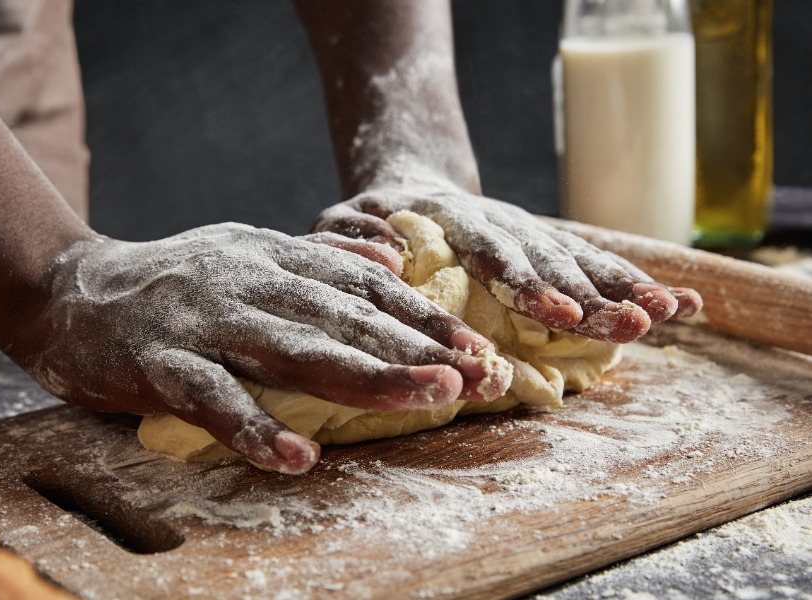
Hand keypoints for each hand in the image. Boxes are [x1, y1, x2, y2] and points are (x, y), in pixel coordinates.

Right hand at [12, 224, 507, 473]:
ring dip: (365, 376)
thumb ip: (321, 257)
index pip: (364, 286)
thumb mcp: (250, 249)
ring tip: (425, 398)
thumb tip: (392, 260)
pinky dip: (255, 428)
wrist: (71, 287)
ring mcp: (206, 322)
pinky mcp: (160, 363)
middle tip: (478, 373)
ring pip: (295, 350)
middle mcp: (250, 282)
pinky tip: (297, 459)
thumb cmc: (176, 279)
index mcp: (276, 257)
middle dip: (415, 346)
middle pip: (344, 317)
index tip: (475, 346)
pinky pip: (213, 400)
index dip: (423, 314)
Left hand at [313, 183, 702, 343]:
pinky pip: (597, 263)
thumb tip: (382, 255)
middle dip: (594, 296)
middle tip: (635, 324)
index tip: (557, 315)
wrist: (411, 185)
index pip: (493, 254)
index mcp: (453, 225)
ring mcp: (531, 234)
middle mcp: (502, 226)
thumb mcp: (340, 224)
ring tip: (671, 315)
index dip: (527, 285)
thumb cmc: (370, 219)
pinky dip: (637, 283)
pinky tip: (683, 304)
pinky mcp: (550, 246)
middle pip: (552, 262)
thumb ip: (349, 237)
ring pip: (584, 261)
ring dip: (627, 290)